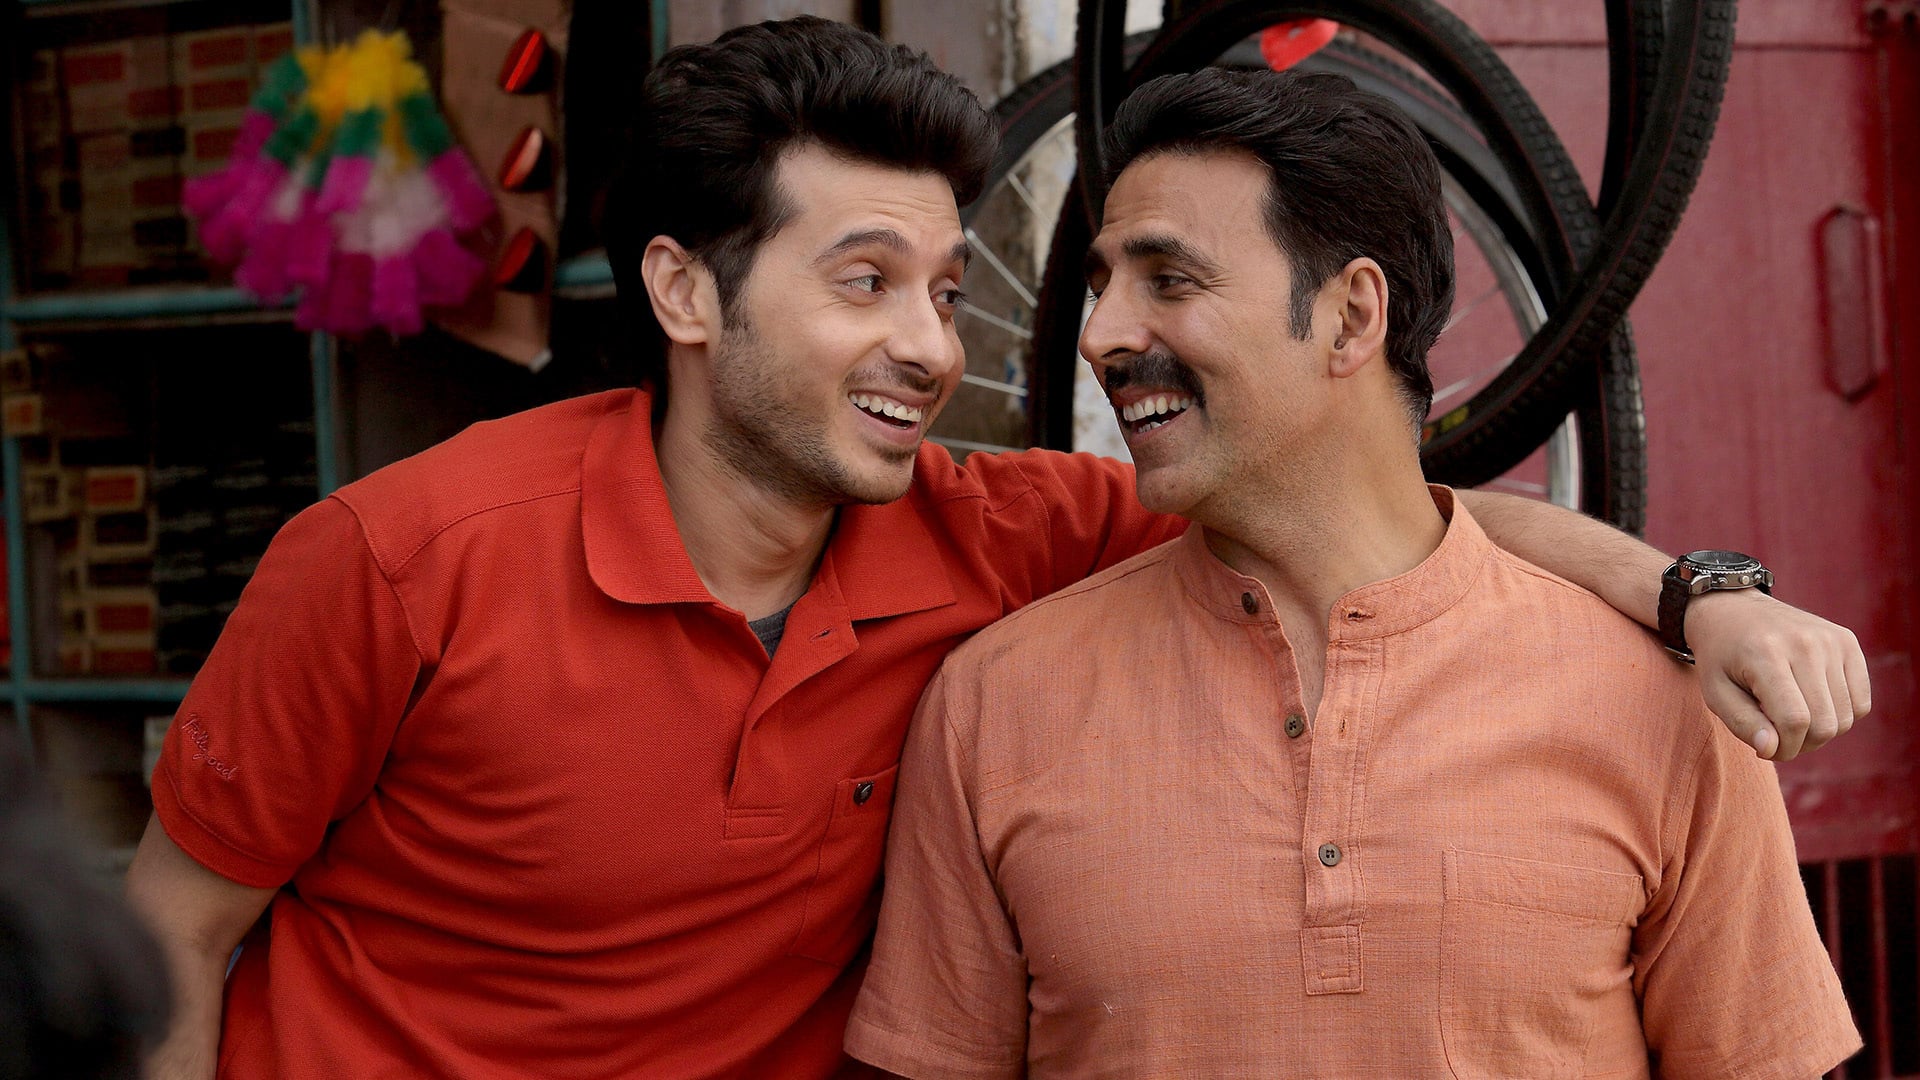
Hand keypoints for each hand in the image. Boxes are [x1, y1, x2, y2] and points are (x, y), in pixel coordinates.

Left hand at [1685, 589, 1870, 760]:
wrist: (1732, 609)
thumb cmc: (1721, 658)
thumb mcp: (1716, 692)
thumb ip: (1742, 723)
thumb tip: (1772, 749)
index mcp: (1766, 654)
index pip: (1794, 720)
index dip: (1784, 748)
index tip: (1767, 749)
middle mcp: (1805, 643)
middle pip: (1825, 725)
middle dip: (1802, 743)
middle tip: (1778, 734)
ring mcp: (1831, 640)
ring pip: (1846, 718)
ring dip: (1820, 731)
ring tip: (1791, 716)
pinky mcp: (1847, 642)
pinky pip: (1861, 702)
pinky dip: (1840, 714)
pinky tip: (1811, 701)